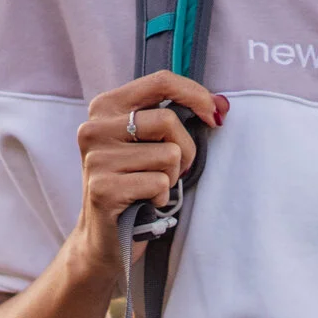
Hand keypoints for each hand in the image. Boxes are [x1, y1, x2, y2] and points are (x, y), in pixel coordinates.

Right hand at [72, 71, 225, 275]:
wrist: (106, 235)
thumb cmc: (136, 182)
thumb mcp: (152, 142)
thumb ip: (183, 116)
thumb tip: (222, 104)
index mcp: (106, 107)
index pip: (160, 81)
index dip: (196, 94)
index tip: (214, 115)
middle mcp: (94, 128)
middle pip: (169, 121)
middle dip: (185, 149)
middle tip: (172, 169)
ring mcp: (96, 159)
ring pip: (168, 154)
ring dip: (171, 176)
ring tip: (151, 186)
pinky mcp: (103, 188)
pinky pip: (160, 183)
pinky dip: (161, 196)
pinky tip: (144, 203)